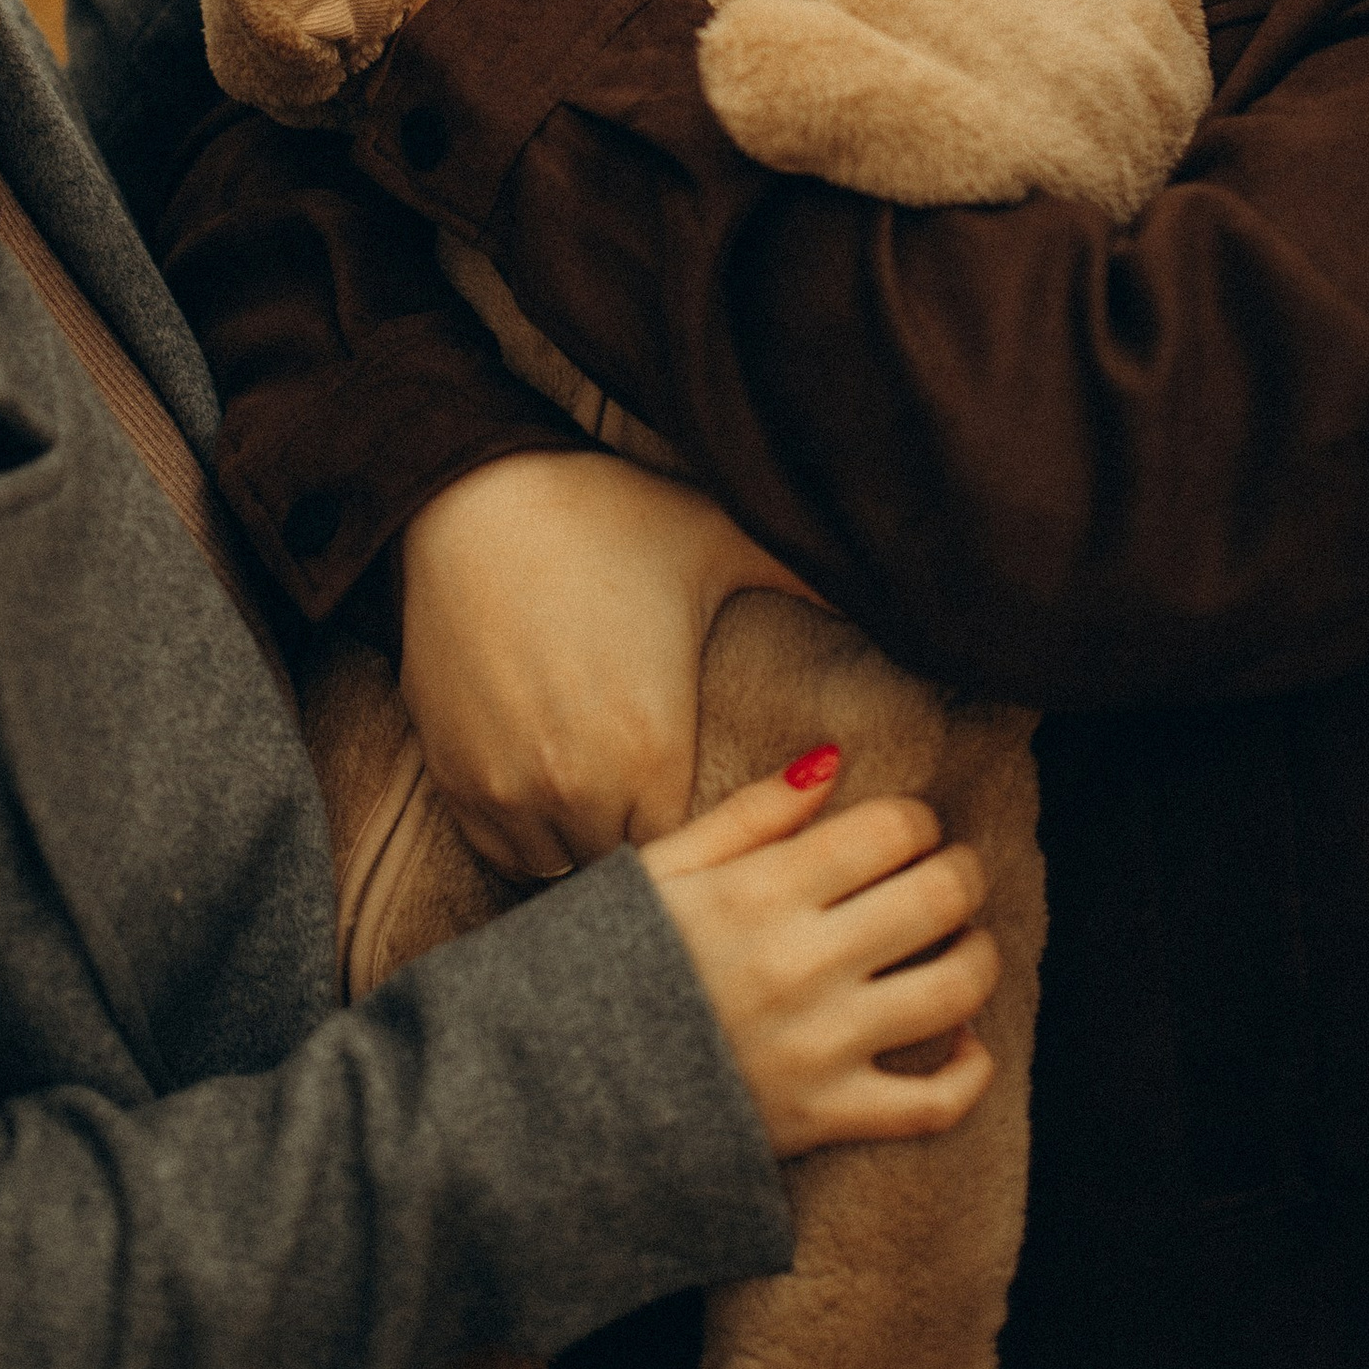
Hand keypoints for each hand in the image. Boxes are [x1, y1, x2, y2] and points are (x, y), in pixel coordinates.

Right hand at [398, 450, 816, 878]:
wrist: (471, 496)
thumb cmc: (607, 514)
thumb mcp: (722, 541)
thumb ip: (814, 581)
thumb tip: (914, 598)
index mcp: (654, 751)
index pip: (703, 859)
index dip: (719, 844)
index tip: (724, 814)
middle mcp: (577, 787)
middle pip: (634, 873)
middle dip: (658, 851)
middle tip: (670, 813)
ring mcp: (508, 788)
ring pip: (561, 869)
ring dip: (589, 845)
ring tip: (610, 802)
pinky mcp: (454, 778)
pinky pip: (499, 847)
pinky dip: (527, 832)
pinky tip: (550, 788)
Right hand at [643, 761, 999, 1157]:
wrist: (557, 1091)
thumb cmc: (606, 963)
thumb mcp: (661, 870)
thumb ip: (752, 814)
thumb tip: (831, 760)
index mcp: (760, 891)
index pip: (892, 831)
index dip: (918, 821)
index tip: (908, 830)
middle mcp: (802, 963)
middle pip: (939, 897)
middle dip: (962, 873)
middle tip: (950, 873)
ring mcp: (820, 1046)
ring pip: (955, 990)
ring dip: (979, 957)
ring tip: (963, 944)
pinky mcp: (825, 1118)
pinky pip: (935, 1103)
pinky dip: (969, 1070)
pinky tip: (963, 1040)